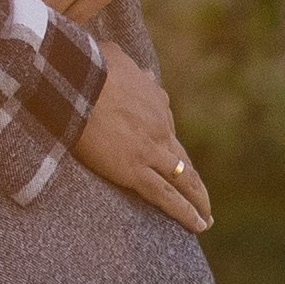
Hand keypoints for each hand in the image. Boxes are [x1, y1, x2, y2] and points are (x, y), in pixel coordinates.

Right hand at [73, 43, 212, 231]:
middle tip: (203, 198)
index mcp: (154, 101)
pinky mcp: (135, 171)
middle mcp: (159, 128)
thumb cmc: (87, 68)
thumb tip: (141, 70)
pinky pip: (167, 196)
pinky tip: (198, 224)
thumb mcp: (115, 59)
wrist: (78, 84)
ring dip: (198, 200)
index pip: (165, 126)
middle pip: (182, 158)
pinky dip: (185, 211)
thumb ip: (129, 68)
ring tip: (206, 218)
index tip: (167, 158)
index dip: (166, 144)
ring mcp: (150, 151)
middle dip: (193, 180)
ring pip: (184, 179)